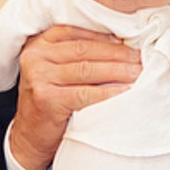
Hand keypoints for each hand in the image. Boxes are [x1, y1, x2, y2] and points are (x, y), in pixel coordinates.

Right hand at [11, 25, 139, 169]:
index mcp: (38, 44)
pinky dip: (108, 92)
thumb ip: (74, 55)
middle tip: (140, 57)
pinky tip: (125, 91)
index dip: (104, 36)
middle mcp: (35, 56)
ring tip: (137, 72)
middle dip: (116, 53)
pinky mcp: (47, 99)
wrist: (30, 137)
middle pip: (84, 49)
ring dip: (117, 70)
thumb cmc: (49, 102)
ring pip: (87, 69)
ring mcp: (39, 77)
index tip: (129, 40)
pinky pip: (85, 93)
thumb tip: (119, 42)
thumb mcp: (54, 70)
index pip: (76, 32)